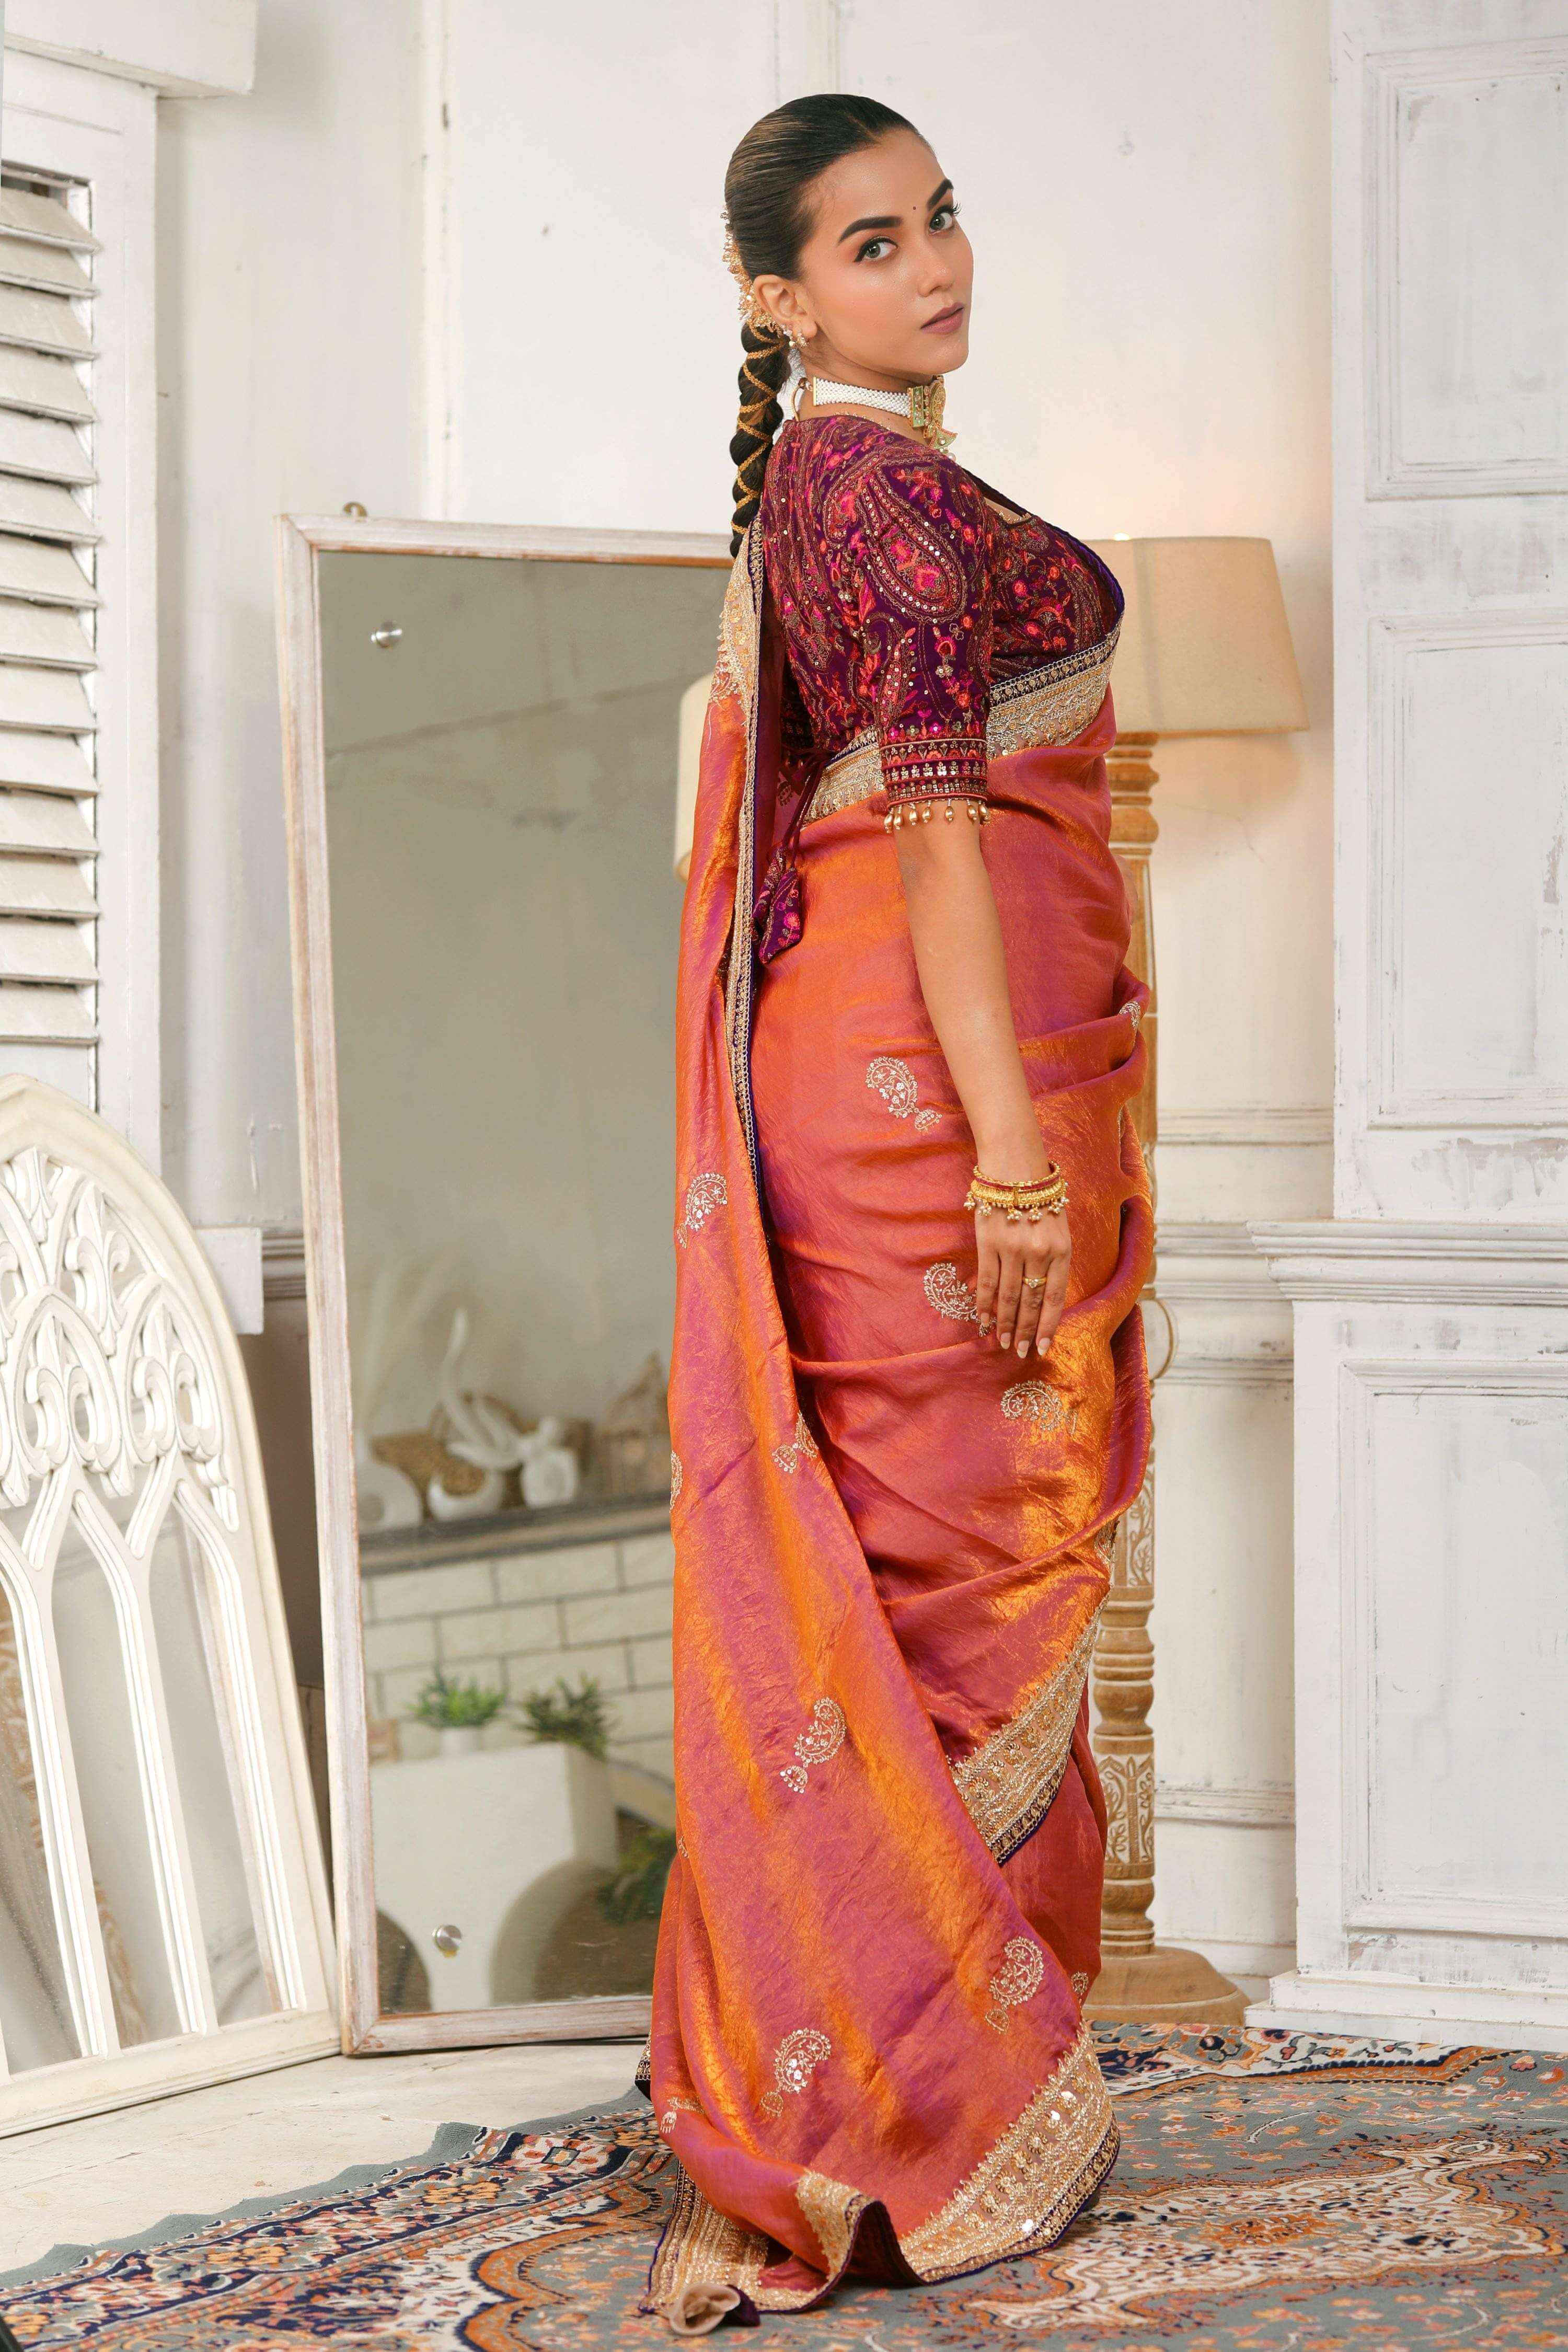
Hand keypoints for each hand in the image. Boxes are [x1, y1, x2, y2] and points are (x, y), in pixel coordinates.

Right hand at [975, 1199, 1070, 1359]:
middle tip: (1020, 1351)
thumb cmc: (1040, 1200)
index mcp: (1062, 1250)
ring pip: (1008, 1295)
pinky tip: (984, 1319)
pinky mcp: (988, 1242)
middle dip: (1026, 1331)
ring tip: (1002, 1341)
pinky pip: (985, 1281)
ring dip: (1004, 1322)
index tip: (1043, 1348)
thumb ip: (1052, 1261)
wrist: (1015, 1166)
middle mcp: (1038, 1252)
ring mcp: (1011, 1248)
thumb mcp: (1059, 1229)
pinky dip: (983, 1303)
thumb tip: (1037, 1298)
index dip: (1048, 1326)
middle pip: (1031, 1302)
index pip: (1055, 1298)